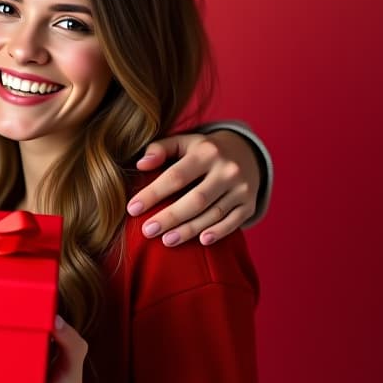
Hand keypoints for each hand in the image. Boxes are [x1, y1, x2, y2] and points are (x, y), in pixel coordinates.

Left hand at [129, 130, 259, 245]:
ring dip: (189, 230)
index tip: (132, 209)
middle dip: (170, 217)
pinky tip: (201, 240)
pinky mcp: (249, 203)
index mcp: (206, 152)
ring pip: (213, 213)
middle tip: (147, 231)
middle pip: (196, 199)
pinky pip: (234, 222)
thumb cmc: (202, 150)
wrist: (245, 152)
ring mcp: (242, 188)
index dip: (153, 194)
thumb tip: (141, 164)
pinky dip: (218, 232)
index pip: (176, 176)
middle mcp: (227, 169)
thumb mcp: (183, 142)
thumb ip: (159, 149)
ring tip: (166, 240)